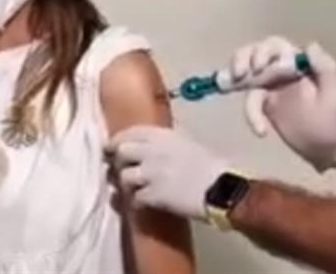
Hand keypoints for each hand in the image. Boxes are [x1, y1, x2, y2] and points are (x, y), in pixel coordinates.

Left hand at [106, 126, 227, 220]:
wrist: (223, 188)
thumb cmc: (212, 165)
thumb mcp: (189, 142)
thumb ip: (167, 142)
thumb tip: (152, 144)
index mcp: (163, 135)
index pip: (130, 132)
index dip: (117, 140)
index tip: (112, 147)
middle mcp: (153, 151)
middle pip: (121, 152)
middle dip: (119, 161)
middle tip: (121, 168)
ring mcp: (151, 174)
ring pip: (124, 177)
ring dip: (127, 184)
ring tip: (135, 188)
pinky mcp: (153, 196)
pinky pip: (135, 199)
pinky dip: (138, 202)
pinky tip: (144, 203)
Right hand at [231, 37, 335, 170]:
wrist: (328, 148)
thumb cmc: (333, 120)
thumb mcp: (334, 94)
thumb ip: (325, 68)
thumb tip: (309, 46)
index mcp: (299, 62)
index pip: (276, 47)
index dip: (262, 52)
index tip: (257, 68)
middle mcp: (282, 69)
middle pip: (255, 53)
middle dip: (242, 59)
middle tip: (238, 75)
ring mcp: (271, 85)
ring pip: (247, 72)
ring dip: (234, 77)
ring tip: (226, 87)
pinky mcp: (264, 103)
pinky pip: (250, 100)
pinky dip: (250, 113)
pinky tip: (261, 131)